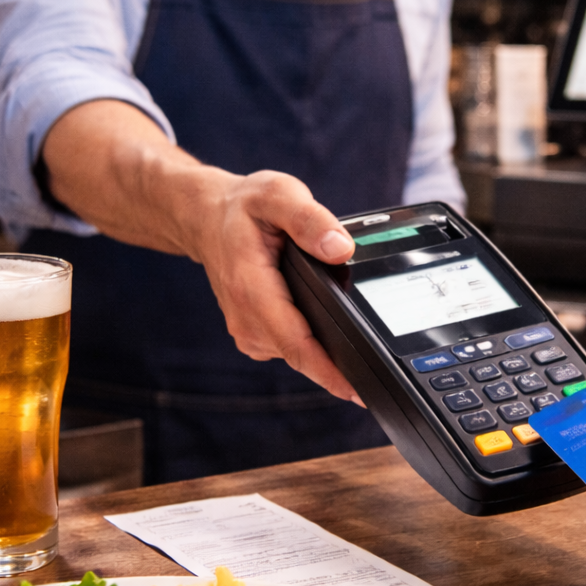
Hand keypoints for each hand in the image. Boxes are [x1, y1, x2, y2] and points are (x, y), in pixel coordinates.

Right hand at [42, 101, 361, 404]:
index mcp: (250, 288)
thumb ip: (310, 221)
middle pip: (301, 356)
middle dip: (339, 366)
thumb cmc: (244, 207)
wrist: (207, 218)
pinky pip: (292, 348)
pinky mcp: (256, 334)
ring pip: (298, 355)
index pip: (295, 342)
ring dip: (327, 353)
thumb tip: (341, 249)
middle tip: (378, 367)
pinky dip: (313, 343)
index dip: (327, 370)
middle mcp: (246, 318)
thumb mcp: (278, 195)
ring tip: (356, 336)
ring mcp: (249, 331)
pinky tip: (327, 323)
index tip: (357, 389)